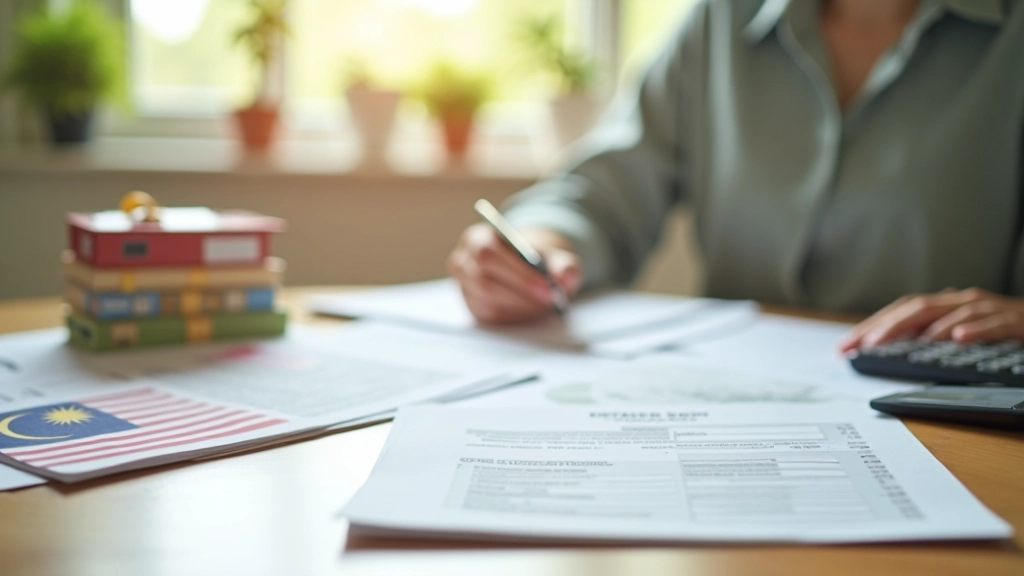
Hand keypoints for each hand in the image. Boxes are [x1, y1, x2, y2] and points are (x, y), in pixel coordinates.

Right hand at [447, 223, 582, 323]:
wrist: (526, 268)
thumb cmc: (536, 259)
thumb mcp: (554, 256)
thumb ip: (564, 264)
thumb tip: (565, 277)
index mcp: (477, 238)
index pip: (487, 255)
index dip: (517, 273)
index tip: (546, 287)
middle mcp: (463, 262)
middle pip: (484, 283)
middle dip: (521, 294)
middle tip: (550, 300)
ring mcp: (465, 287)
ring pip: (489, 303)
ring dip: (520, 306)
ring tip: (543, 302)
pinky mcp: (472, 307)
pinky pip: (491, 316)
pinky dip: (515, 315)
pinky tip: (530, 308)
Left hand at [839, 288, 1023, 352]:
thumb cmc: (1000, 326)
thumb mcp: (960, 330)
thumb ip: (929, 335)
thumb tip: (890, 348)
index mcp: (946, 305)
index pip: (901, 310)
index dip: (872, 326)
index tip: (846, 346)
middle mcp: (962, 301)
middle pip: (917, 308)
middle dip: (885, 326)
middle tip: (861, 344)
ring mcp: (987, 309)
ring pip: (948, 312)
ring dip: (918, 328)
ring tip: (890, 343)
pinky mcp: (1013, 321)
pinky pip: (991, 324)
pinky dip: (973, 329)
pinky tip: (957, 339)